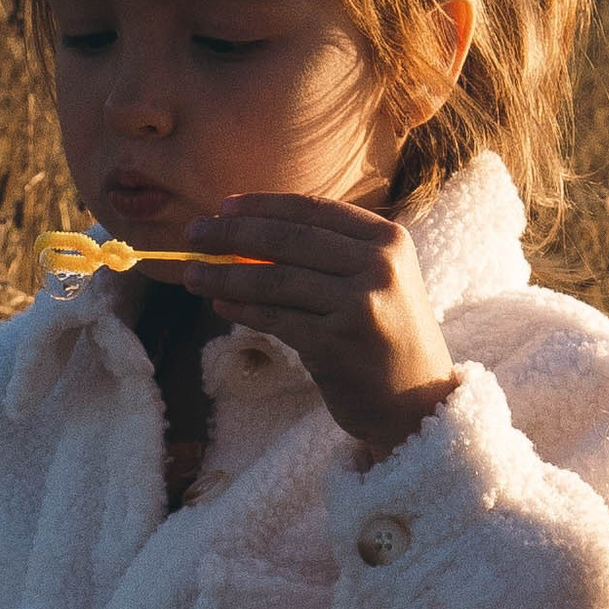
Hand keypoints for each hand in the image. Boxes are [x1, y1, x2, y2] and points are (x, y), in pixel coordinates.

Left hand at [180, 192, 457, 457]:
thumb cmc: (385, 337)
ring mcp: (360, 304)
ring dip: (225, 276)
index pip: (312, 210)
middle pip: (288, 239)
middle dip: (231, 234)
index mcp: (388, 239)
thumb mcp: (373, 281)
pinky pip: (276, 319)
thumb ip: (325, 255)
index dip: (262, 206)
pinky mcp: (338, 344)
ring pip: (275, 280)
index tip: (222, 207)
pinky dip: (242, 310)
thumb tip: (245, 234)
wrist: (416, 402)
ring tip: (192, 275)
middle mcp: (378, 266)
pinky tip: (220, 305)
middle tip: (193, 235)